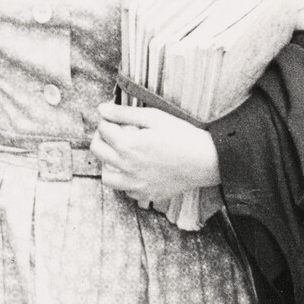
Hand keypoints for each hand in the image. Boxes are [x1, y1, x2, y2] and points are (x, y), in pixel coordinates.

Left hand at [90, 102, 220, 200]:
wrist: (206, 160)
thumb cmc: (183, 136)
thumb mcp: (154, 117)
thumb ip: (124, 113)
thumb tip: (101, 109)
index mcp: (127, 145)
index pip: (102, 129)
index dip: (106, 120)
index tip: (114, 118)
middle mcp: (126, 167)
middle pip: (97, 151)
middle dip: (101, 138)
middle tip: (112, 133)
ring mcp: (135, 184)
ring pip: (106, 176)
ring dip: (108, 164)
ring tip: (120, 155)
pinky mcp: (145, 194)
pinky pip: (125, 190)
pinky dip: (126, 181)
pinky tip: (136, 170)